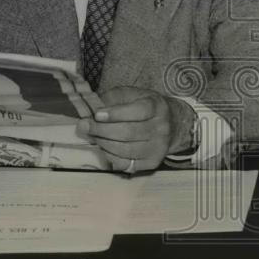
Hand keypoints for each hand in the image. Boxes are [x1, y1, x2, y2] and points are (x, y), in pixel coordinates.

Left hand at [75, 87, 194, 172]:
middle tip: (86, 126)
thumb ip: (113, 99)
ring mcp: (158, 147)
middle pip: (128, 132)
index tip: (97, 114)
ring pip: (125, 150)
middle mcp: (161, 128)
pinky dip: (110, 156)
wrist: (172, 124)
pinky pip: (126, 164)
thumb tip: (91, 110)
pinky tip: (105, 147)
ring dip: (104, 143)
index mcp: (157, 107)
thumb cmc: (145, 106)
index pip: (138, 111)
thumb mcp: (132, 95)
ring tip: (94, 136)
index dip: (115, 114)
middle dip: (102, 130)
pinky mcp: (152, 162)